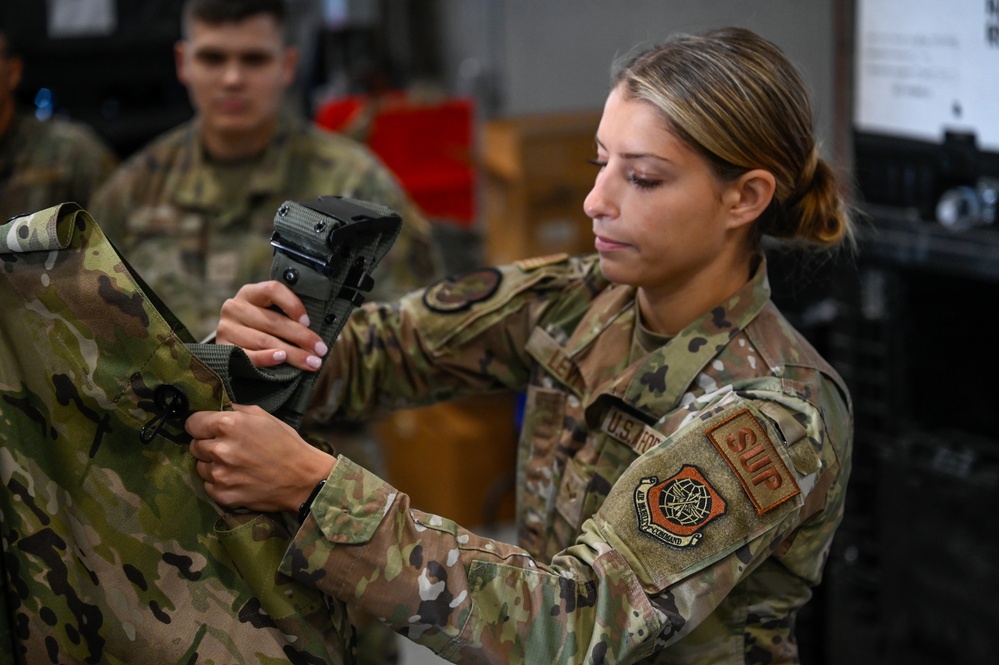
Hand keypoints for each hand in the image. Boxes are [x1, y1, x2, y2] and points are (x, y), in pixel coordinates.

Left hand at [187, 403, 335, 512]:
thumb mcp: (263, 416)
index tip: (210, 429)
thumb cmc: (286, 444)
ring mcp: (220, 475)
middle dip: (208, 444)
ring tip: (235, 464)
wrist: (303, 478)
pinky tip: (237, 478)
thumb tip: (216, 409)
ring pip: (200, 466)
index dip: (201, 425)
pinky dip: (219, 482)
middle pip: (194, 445)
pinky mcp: (223, 495)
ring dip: (212, 464)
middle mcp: (220, 449)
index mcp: (228, 424)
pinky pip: (208, 485)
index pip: (192, 422)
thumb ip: (235, 410)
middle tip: (228, 447)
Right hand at [216, 280, 327, 371]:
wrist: (233, 345)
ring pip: (264, 340)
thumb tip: (317, 329)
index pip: (273, 290)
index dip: (293, 304)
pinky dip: (267, 358)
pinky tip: (281, 359)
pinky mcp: (222, 347)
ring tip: (311, 362)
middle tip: (321, 350)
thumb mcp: (272, 314)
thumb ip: (288, 315)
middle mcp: (235, 307)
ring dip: (292, 353)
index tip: (309, 322)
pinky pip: (248, 355)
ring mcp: (226, 327)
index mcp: (251, 292)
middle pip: (273, 321)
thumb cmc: (262, 327)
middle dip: (302, 337)